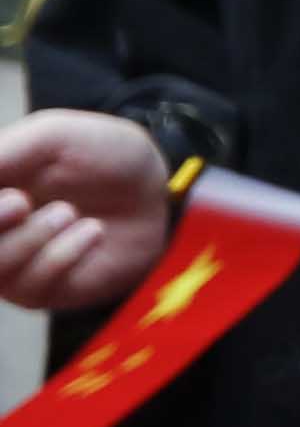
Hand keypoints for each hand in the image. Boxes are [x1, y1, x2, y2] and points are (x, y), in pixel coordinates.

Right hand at [0, 107, 175, 314]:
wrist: (157, 189)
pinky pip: (31, 285)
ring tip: (69, 212)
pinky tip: (92, 231)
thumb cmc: (104, 155)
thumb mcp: (54, 136)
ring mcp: (9, 263)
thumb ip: (3, 151)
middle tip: (20, 202)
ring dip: (31, 238)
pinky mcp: (39, 290)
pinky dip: (62, 255)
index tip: (8, 195)